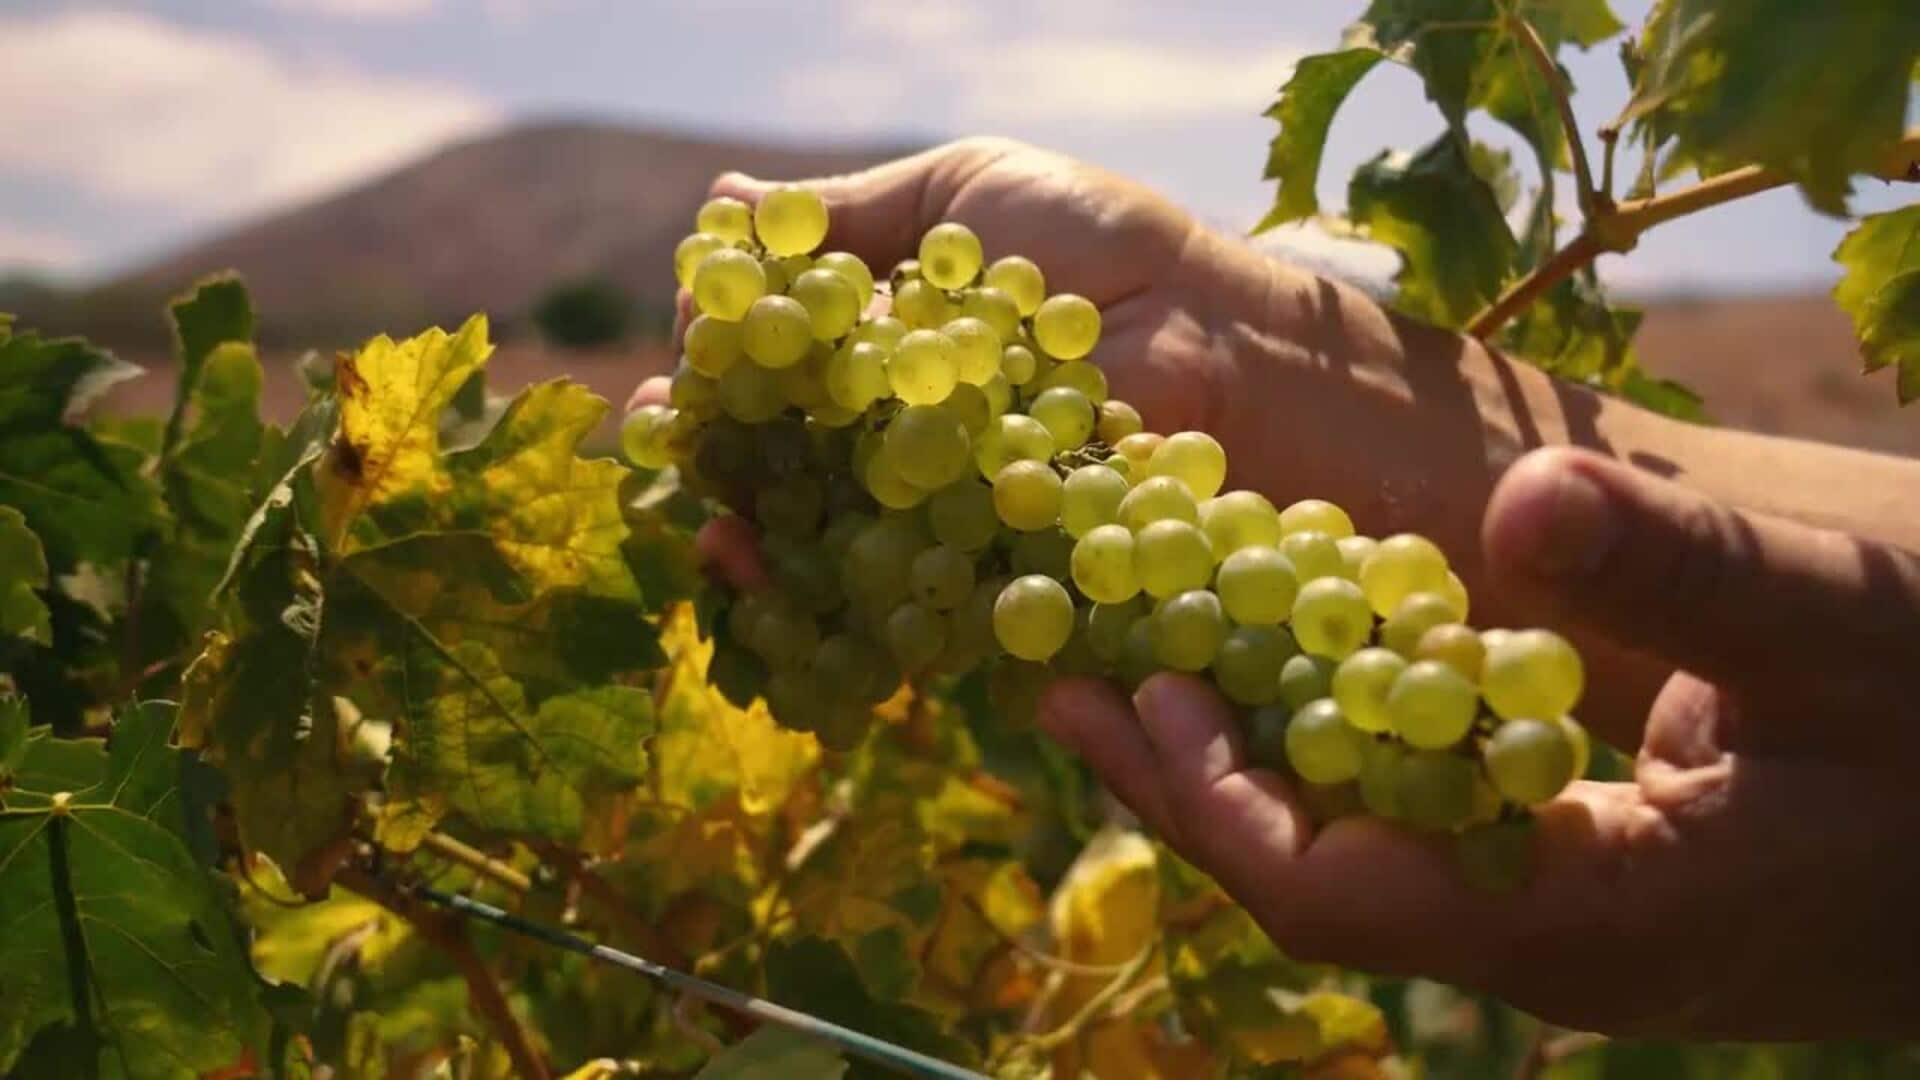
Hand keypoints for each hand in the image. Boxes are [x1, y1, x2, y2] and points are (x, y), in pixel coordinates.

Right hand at [630, 138, 1710, 745]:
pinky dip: (818, 594)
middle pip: (778, 452)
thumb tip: (718, 210)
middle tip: (661, 444)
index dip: (719, 365)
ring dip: (746, 529)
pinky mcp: (974, 572)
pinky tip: (766, 573)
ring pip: (815, 531)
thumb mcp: (970, 195)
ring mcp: (935, 506)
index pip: (776, 358)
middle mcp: (900, 428)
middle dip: (713, 454)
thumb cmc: (1103, 246)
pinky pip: (881, 593)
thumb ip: (846, 217)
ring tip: (701, 522)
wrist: (1228, 339)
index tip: (683, 364)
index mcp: (890, 339)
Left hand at [1039, 446, 1919, 1039]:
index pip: (1337, 896)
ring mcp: (1568, 913)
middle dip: (1188, 782)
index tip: (1134, 693)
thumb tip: (1529, 496)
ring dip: (1251, 759)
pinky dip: (1341, 744)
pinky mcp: (1592, 871)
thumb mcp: (1847, 634)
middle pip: (1315, 881)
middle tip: (1066, 676)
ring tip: (1139, 659)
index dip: (1217, 803)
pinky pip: (1426, 821)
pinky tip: (1298, 666)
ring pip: (1364, 854)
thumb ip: (1692, 580)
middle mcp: (1550, 939)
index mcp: (1586, 917)